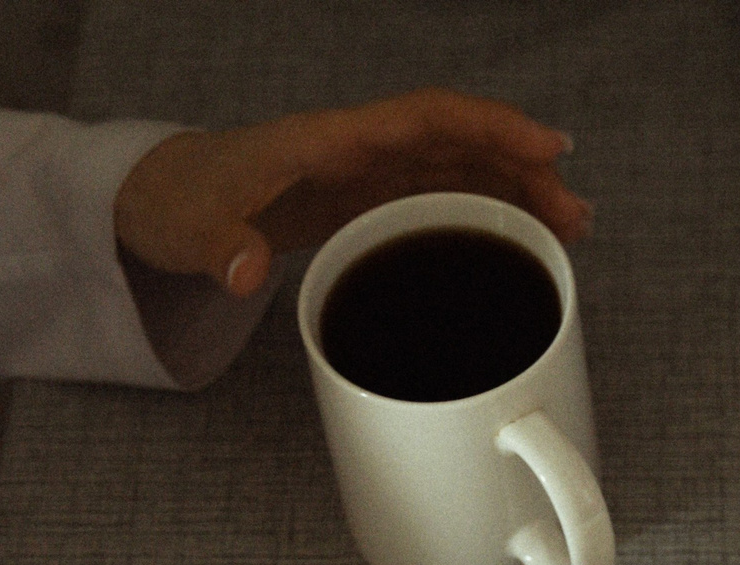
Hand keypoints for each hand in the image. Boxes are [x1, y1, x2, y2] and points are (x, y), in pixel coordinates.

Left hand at [113, 89, 591, 298]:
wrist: (163, 200)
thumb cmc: (179, 201)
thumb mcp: (188, 227)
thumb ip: (217, 246)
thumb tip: (242, 271)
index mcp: (330, 141)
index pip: (429, 118)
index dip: (493, 129)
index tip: (548, 149)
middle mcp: (360, 148)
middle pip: (462, 144)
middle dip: (525, 171)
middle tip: (576, 216)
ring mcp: (368, 174)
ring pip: (459, 169)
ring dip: (517, 192)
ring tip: (570, 229)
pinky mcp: (367, 200)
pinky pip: (440, 195)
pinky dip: (485, 209)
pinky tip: (518, 236)